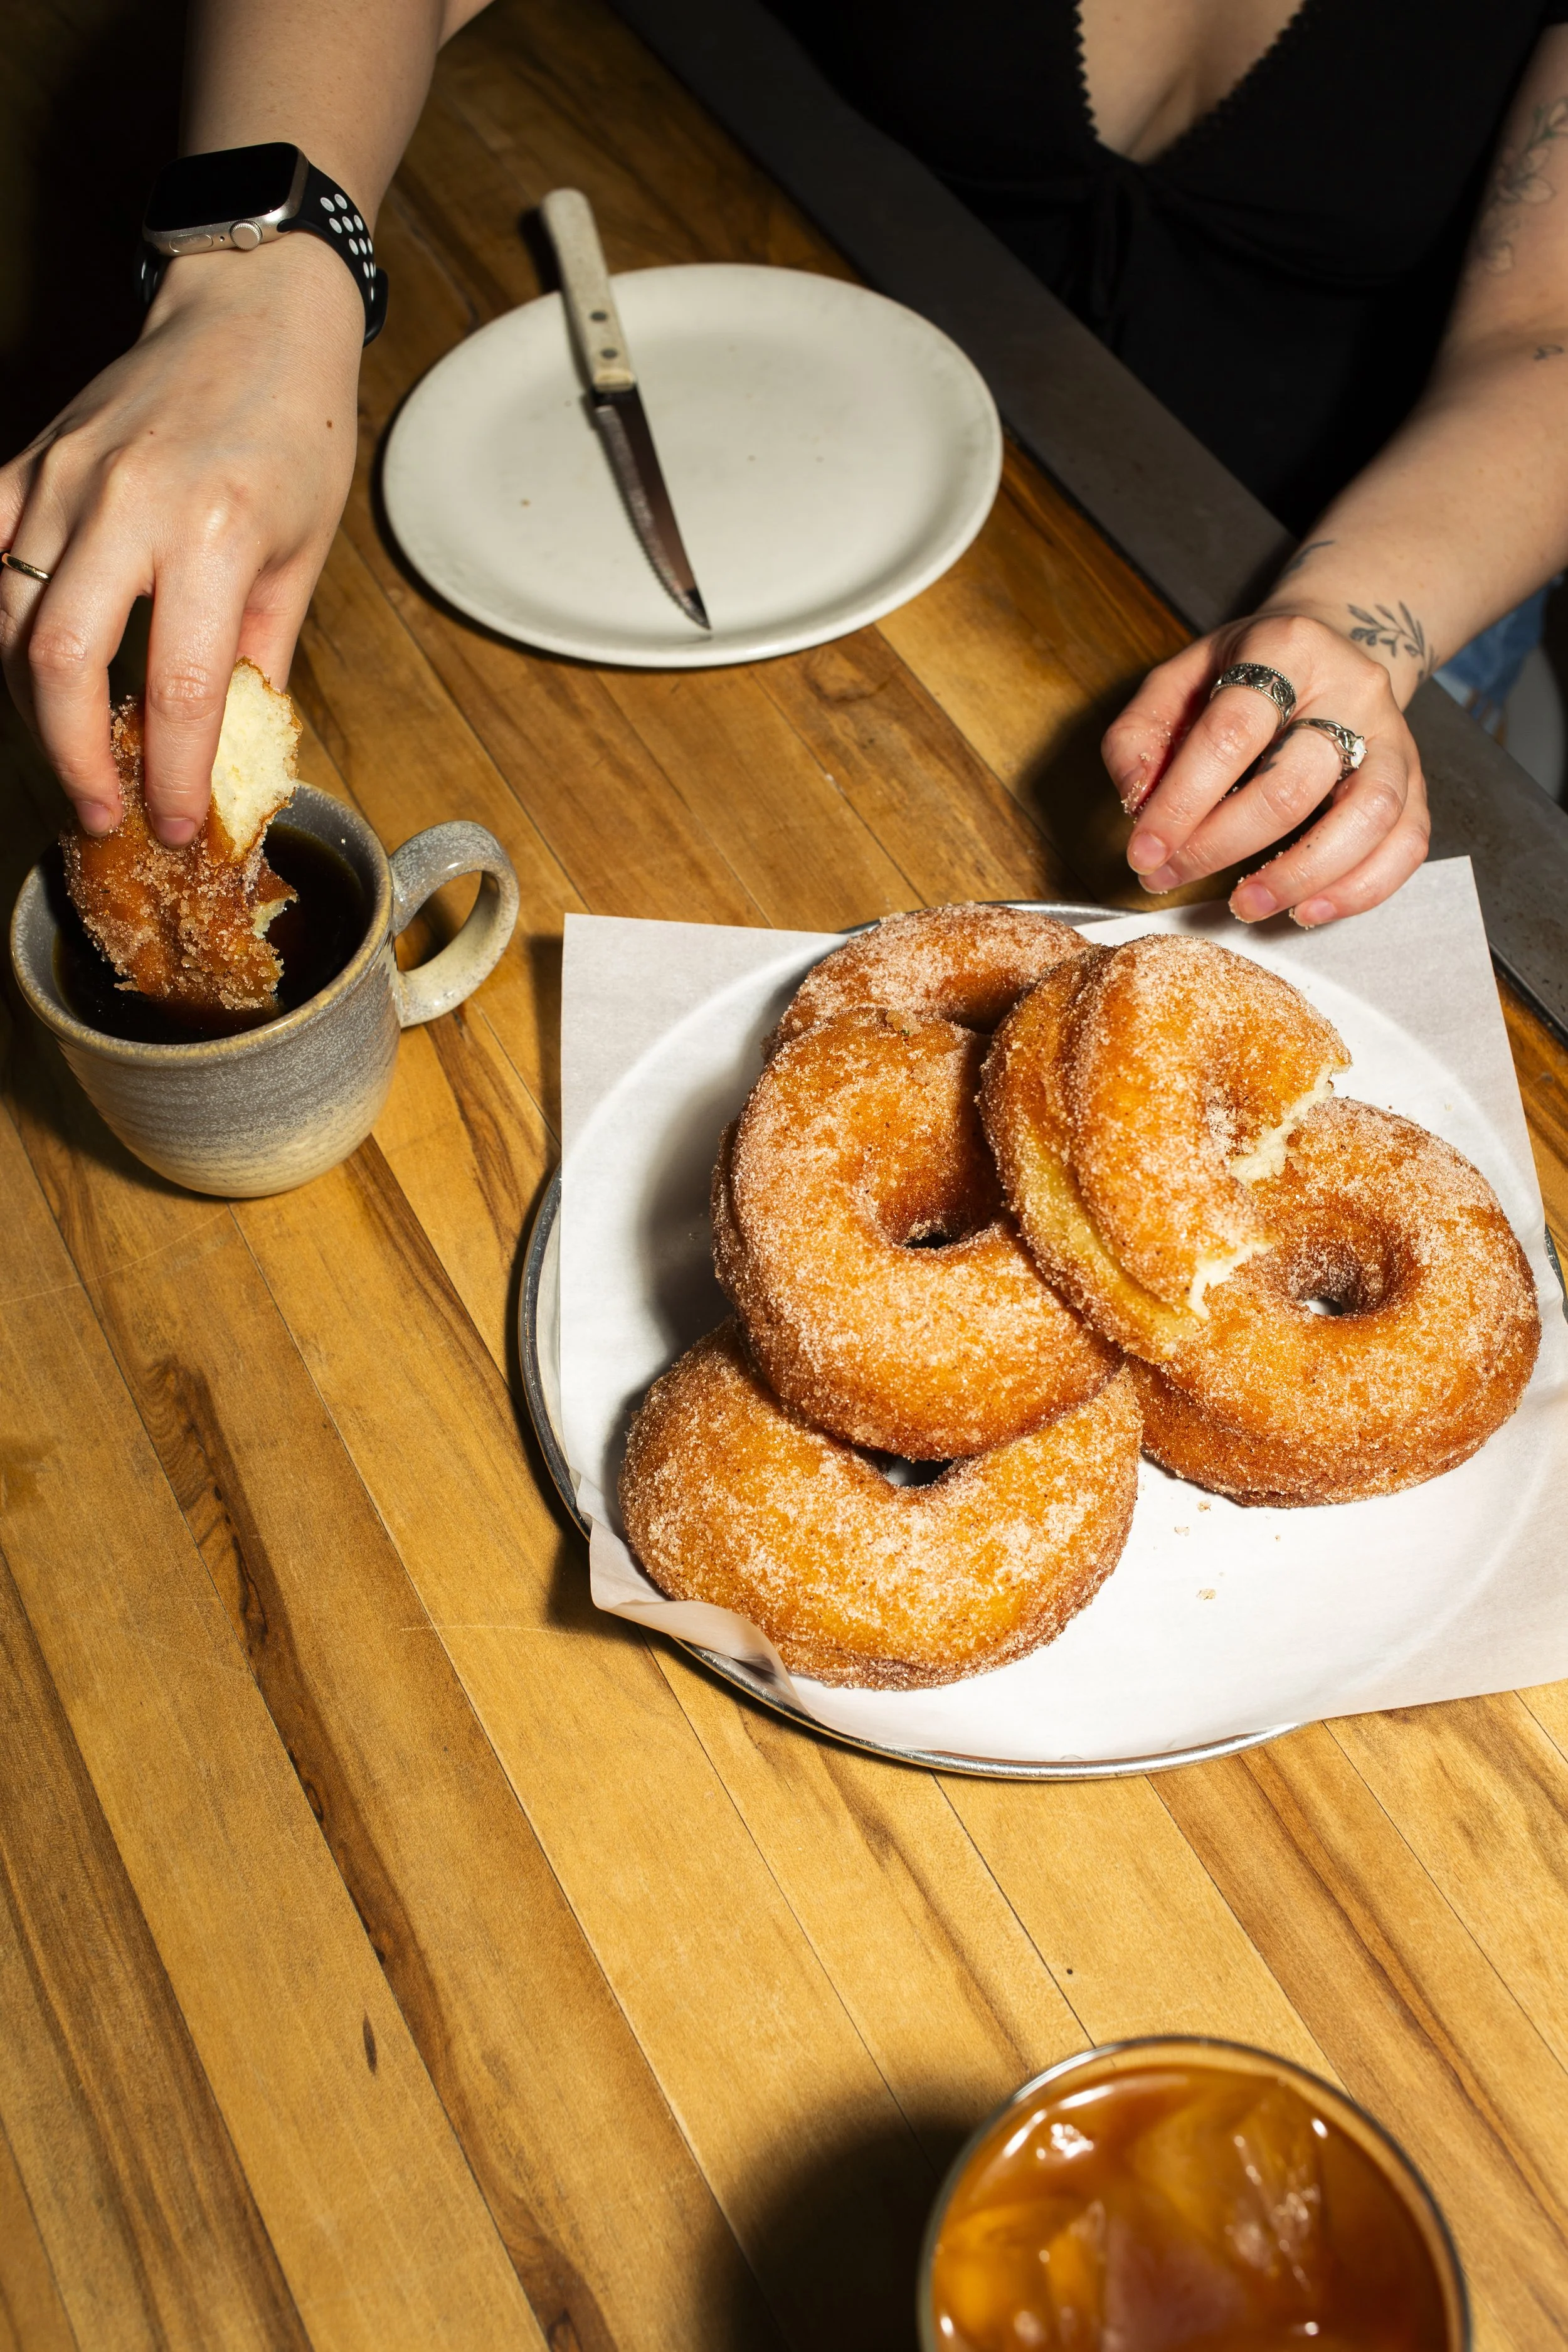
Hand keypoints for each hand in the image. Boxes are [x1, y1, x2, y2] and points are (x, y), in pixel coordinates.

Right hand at [0, 233, 362, 843]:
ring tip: (70, 756)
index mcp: (210, 533)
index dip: (168, 776)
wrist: (254, 315)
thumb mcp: (305, 554)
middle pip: (61, 662)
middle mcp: (123, 504)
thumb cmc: (295, 430)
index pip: (176, 690)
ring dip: (31, 705)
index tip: (172, 827)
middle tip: (103, 811)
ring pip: (7, 619)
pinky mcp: (27, 462)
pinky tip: (21, 671)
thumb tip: (231, 747)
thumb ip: (260, 654)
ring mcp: (60, 478)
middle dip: (74, 757)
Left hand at [1101, 612, 1431, 925]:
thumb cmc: (1245, 675)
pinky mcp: (1417, 780)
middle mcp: (1352, 689)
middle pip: (1294, 783)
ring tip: (1245, 906)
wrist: (1332, 647)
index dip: (1181, 803)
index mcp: (1285, 650)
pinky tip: (1308, 911)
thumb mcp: (1179, 678)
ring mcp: (1393, 737)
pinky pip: (1408, 843)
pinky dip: (1361, 889)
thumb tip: (1137, 801)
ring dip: (1300, 875)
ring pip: (1368, 816)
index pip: (1230, 735)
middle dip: (1222, 845)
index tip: (1143, 853)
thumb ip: (1141, 735)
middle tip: (1173, 877)